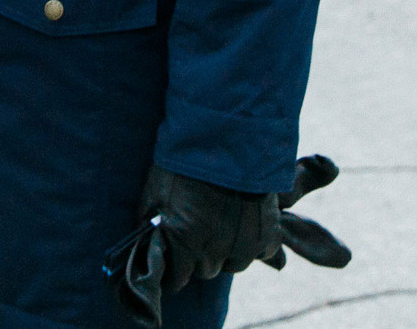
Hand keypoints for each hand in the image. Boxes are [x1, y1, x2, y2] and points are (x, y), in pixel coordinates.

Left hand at [102, 158, 350, 324]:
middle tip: (197, 238)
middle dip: (198, 259)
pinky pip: (262, 254)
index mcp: (184, 240)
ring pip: (233, 266)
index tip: (174, 266)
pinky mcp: (268, 236)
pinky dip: (255, 245)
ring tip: (222, 230)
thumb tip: (148, 244)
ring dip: (226, 254)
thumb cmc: (184, 161)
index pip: (178, 278)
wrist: (227, 138)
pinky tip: (246, 229)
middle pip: (205, 271)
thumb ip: (151, 223)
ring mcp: (244, 245)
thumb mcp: (155, 191)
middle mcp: (214, 249)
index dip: (174, 273)